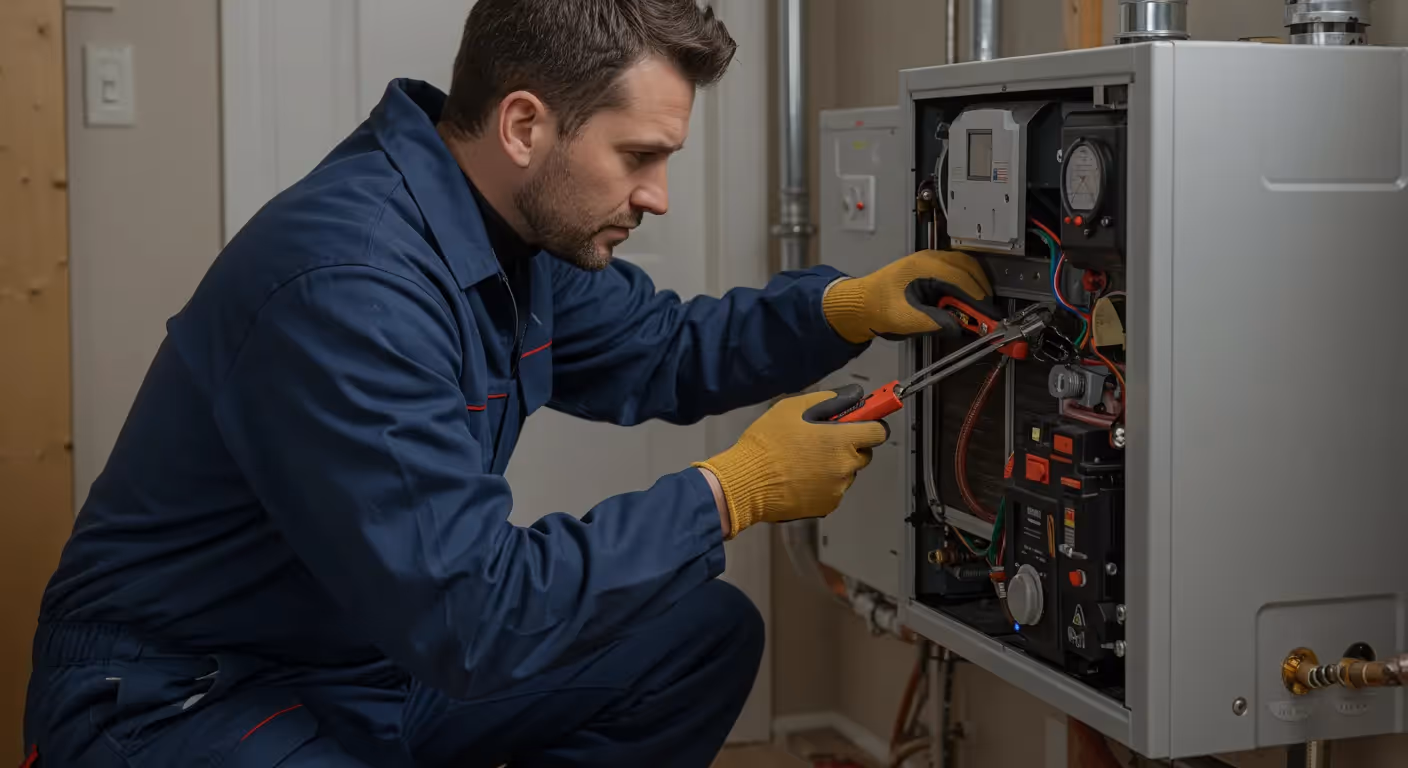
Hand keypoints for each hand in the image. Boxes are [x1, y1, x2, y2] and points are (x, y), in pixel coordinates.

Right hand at [692, 386, 888, 538]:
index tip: (859, 423)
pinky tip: (800, 478)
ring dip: (835, 466)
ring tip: (805, 461)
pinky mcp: (827, 506)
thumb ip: (829, 400)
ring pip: (847, 473)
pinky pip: (834, 490)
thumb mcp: (793, 408)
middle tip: (822, 441)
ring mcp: (838, 489)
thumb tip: (854, 396)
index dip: (870, 425)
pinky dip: (824, 484)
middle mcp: (846, 467)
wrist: (747, 483)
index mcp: (842, 440)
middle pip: (864, 453)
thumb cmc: (767, 442)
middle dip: (850, 446)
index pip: (879, 432)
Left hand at [823, 249, 992, 343]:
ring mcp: (930, 261)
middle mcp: (930, 259)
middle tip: (988, 315)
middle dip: (981, 292)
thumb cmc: (877, 308)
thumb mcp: (906, 320)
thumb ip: (935, 323)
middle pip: (969, 270)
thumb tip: (960, 327)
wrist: (859, 304)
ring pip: (965, 268)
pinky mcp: (930, 269)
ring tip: (979, 310)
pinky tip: (965, 302)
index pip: (961, 280)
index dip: (979, 299)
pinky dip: (967, 285)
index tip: (989, 316)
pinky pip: (957, 272)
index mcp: (923, 267)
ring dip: (976, 287)